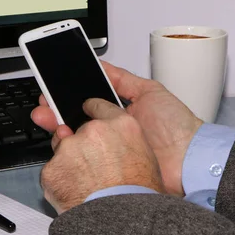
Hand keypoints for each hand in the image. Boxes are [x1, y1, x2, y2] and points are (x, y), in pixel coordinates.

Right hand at [32, 61, 202, 195]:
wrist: (190, 161)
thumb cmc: (176, 127)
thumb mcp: (150, 92)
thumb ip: (123, 79)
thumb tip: (101, 65)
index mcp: (118, 114)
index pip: (86, 104)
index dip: (69, 97)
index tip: (53, 92)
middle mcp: (110, 133)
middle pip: (76, 121)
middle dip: (57, 112)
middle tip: (44, 106)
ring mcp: (107, 153)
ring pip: (76, 140)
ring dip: (59, 129)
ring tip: (47, 120)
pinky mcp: (107, 170)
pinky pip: (83, 160)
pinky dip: (70, 150)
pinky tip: (62, 138)